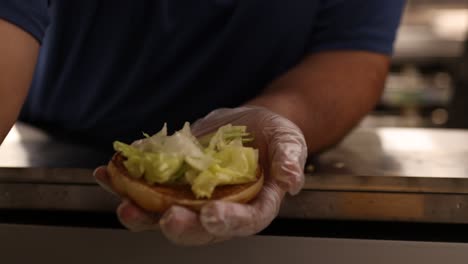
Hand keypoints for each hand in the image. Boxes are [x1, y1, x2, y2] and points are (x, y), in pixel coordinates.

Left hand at [94, 106, 306, 244]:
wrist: (247, 125)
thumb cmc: (272, 136)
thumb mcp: (288, 140)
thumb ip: (290, 159)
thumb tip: (291, 181)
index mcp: (252, 205)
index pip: (243, 221)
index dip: (227, 222)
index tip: (212, 216)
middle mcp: (219, 208)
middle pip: (199, 228)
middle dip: (181, 226)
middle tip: (166, 218)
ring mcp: (191, 196)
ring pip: (165, 214)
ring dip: (142, 213)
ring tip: (124, 204)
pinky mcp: (171, 181)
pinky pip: (146, 188)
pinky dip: (125, 183)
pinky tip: (108, 173)